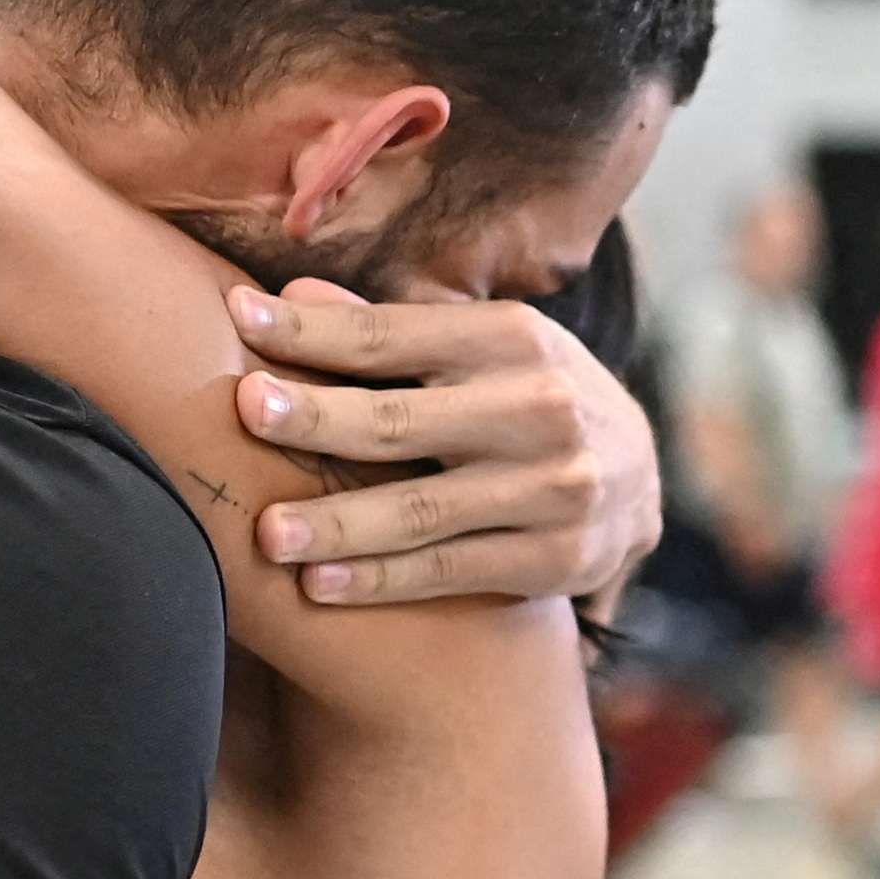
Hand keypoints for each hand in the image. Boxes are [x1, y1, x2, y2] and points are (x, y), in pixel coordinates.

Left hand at [223, 284, 663, 605]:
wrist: (640, 478)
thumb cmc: (528, 397)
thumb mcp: (482, 348)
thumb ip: (392, 331)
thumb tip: (293, 293)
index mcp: (513, 338)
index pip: (393, 335)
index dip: (313, 329)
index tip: (239, 318)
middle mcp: (541, 407)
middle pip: (402, 420)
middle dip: (317, 418)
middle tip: (245, 413)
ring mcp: (555, 488)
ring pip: (423, 511)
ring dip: (339, 524)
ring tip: (265, 536)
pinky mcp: (557, 558)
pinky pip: (451, 571)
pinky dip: (382, 581)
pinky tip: (320, 586)